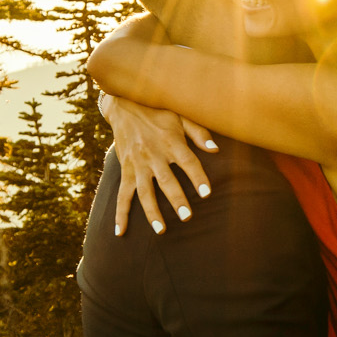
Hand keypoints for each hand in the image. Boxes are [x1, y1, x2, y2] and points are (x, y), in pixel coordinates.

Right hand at [100, 90, 217, 235]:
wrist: (124, 104)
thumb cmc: (159, 111)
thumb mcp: (180, 115)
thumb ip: (198, 132)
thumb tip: (215, 149)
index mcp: (171, 141)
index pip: (188, 162)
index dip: (198, 177)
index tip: (207, 193)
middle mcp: (154, 154)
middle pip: (167, 181)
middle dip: (176, 200)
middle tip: (187, 217)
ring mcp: (137, 164)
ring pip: (144, 192)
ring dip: (152, 212)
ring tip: (161, 230)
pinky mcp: (125, 169)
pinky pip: (122, 195)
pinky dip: (120, 214)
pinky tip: (121, 231)